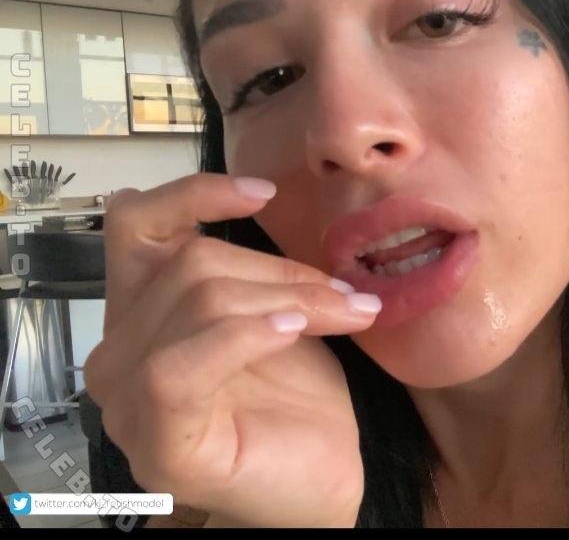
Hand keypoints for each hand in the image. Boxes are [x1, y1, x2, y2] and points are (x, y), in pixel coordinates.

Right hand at [83, 174, 379, 527]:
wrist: (324, 479)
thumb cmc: (297, 403)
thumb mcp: (279, 312)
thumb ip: (258, 271)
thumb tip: (282, 210)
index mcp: (142, 311)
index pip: (135, 225)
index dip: (193, 194)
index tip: (264, 193)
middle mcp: (120, 353)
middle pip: (190, 264)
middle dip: (282, 272)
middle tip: (345, 296)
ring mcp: (129, 402)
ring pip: (197, 302)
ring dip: (286, 300)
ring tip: (342, 315)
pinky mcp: (156, 444)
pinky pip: (181, 367)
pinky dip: (246, 336)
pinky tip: (291, 334)